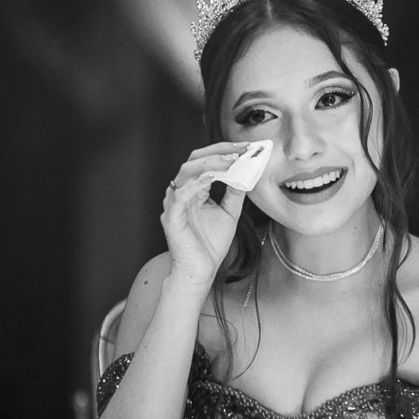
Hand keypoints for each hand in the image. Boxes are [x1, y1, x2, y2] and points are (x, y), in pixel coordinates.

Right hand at [161, 141, 249, 290]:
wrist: (201, 270)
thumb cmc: (210, 244)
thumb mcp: (230, 213)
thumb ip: (235, 192)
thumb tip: (246, 172)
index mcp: (195, 190)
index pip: (206, 162)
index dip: (225, 152)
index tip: (246, 148)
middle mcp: (183, 192)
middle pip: (194, 160)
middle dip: (218, 151)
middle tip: (240, 150)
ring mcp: (175, 203)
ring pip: (186, 173)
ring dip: (209, 164)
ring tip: (229, 161)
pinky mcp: (171, 217)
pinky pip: (180, 195)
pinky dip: (195, 184)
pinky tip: (210, 178)